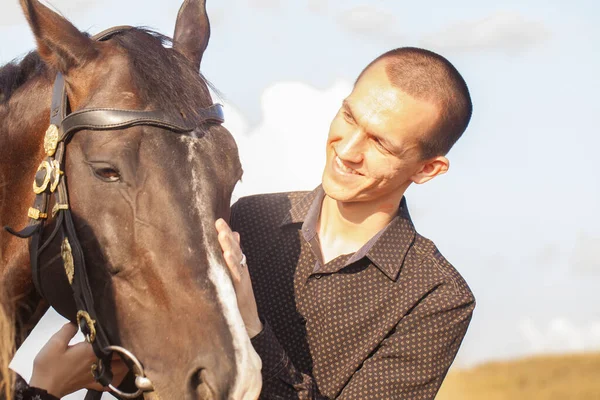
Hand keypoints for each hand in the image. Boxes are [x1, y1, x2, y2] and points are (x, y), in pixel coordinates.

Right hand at [29, 322, 127, 397]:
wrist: (43, 388)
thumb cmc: (48, 367)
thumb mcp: (55, 343)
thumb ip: (68, 329)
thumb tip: (77, 322)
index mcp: (92, 351)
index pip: (113, 342)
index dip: (118, 335)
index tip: (118, 329)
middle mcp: (98, 363)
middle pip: (122, 356)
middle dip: (124, 348)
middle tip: (122, 341)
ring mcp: (96, 375)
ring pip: (120, 370)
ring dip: (124, 362)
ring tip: (122, 354)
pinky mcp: (91, 384)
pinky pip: (110, 383)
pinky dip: (116, 378)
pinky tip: (114, 372)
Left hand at [216, 218, 262, 337]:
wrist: (247, 321)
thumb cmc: (238, 298)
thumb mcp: (234, 277)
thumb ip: (232, 259)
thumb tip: (234, 238)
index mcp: (237, 265)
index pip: (232, 246)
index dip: (226, 233)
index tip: (217, 220)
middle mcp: (240, 269)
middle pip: (235, 249)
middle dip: (227, 235)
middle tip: (219, 222)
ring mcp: (241, 278)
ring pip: (236, 259)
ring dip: (230, 246)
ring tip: (223, 234)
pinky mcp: (240, 289)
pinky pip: (236, 275)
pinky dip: (232, 265)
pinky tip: (226, 256)